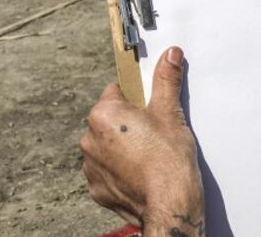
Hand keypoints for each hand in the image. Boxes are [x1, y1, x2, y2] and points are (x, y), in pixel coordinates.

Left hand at [80, 47, 205, 235]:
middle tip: (153, 131)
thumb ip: (166, 80)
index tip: (150, 106)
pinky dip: (120, 170)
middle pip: (110, 119)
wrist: (169, 205)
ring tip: (148, 154)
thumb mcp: (170, 112)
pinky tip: (140, 172)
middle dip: (128, 122)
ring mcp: (90, 166)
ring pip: (107, 145)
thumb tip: (170, 55)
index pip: (116, 91)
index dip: (136, 97)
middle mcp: (89, 139)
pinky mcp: (97, 188)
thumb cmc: (169, 159)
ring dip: (122, 146)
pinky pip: (106, 170)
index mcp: (103, 114)